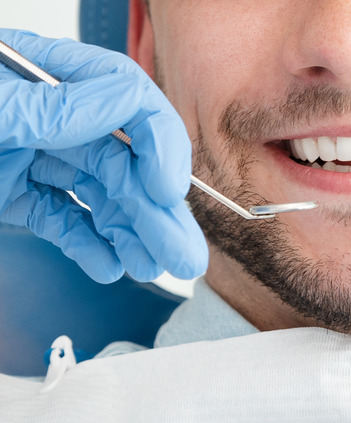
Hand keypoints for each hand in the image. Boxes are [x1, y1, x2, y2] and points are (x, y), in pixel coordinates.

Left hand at [0, 29, 206, 282]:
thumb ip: (55, 106)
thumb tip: (124, 103)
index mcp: (48, 78)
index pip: (129, 101)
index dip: (160, 145)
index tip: (169, 191)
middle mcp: (48, 116)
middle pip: (125, 162)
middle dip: (157, 213)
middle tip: (183, 252)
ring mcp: (33, 154)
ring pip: (101, 197)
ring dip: (132, 235)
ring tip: (155, 265)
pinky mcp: (14, 191)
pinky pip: (62, 218)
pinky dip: (86, 244)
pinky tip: (107, 262)